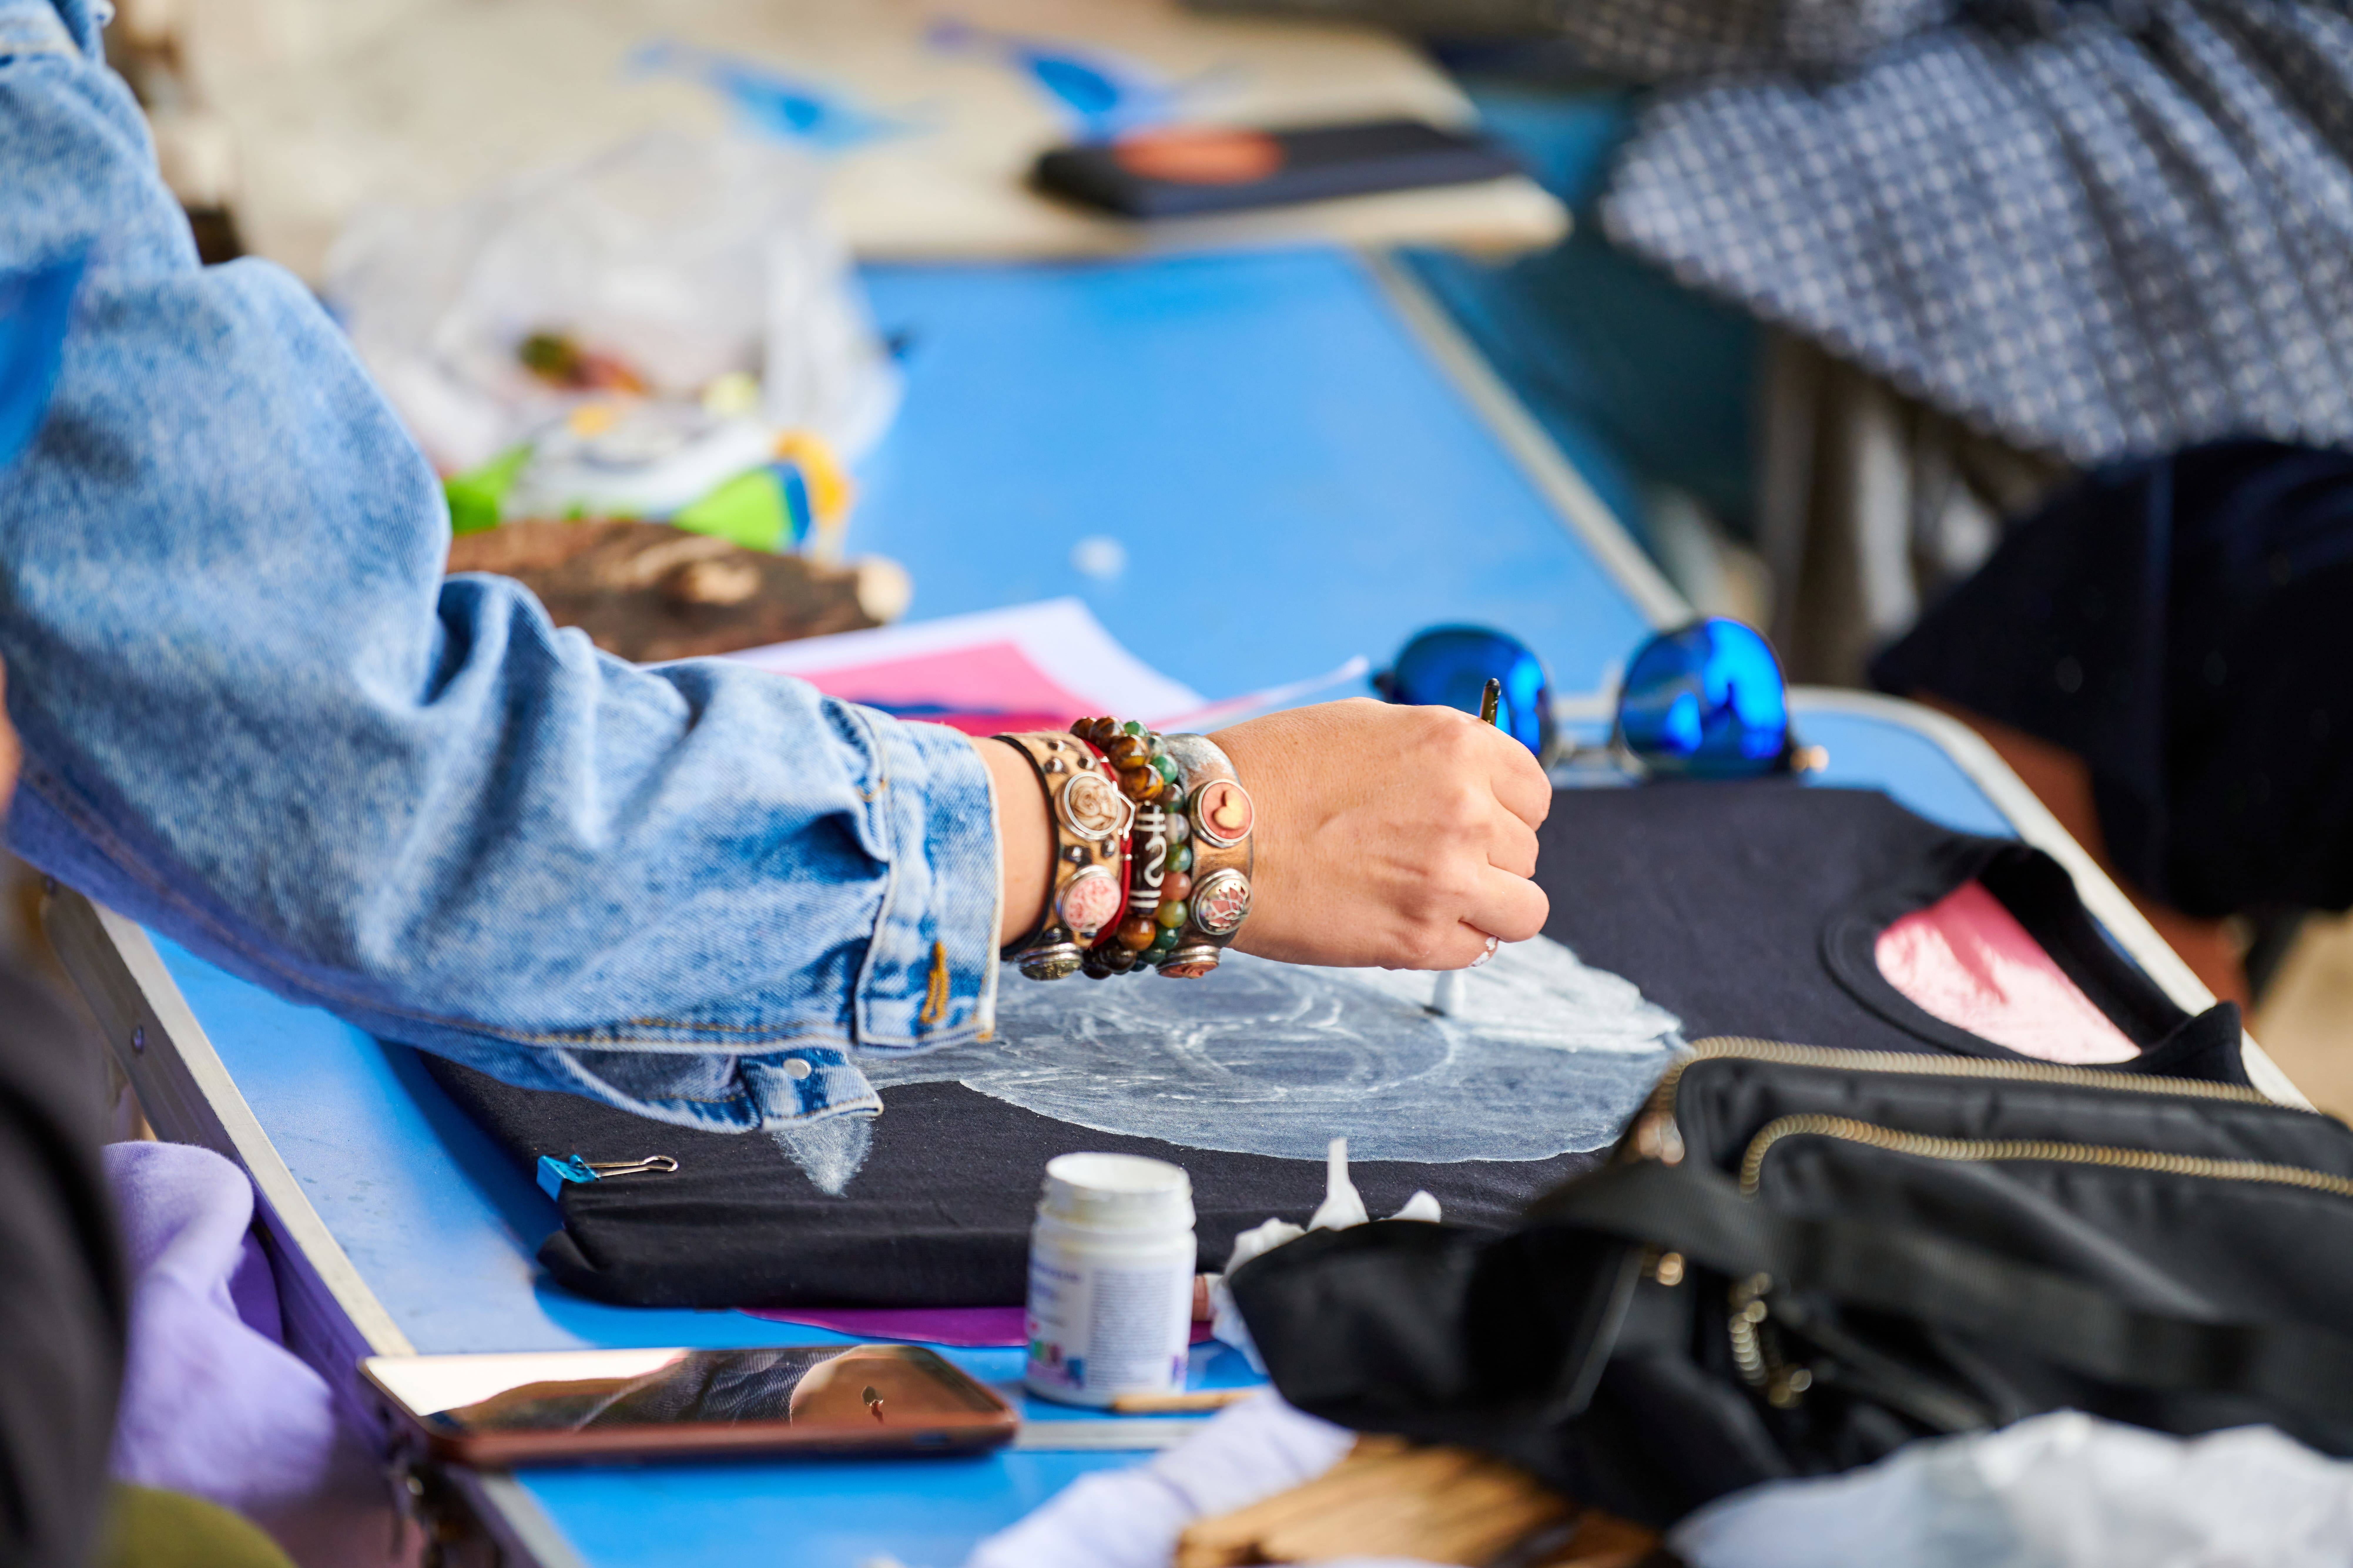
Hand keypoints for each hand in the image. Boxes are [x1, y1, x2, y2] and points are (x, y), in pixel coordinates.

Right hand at [1212, 698, 1549, 969]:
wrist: (1208, 832)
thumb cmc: (1272, 770)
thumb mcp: (1366, 727)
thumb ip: (1435, 754)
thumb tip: (1477, 783)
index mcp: (1457, 746)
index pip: (1534, 791)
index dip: (1503, 808)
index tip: (1472, 818)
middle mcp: (1467, 809)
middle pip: (1526, 850)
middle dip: (1487, 856)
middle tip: (1425, 856)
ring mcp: (1449, 878)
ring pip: (1524, 909)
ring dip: (1488, 906)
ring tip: (1432, 896)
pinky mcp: (1420, 938)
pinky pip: (1478, 949)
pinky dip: (1450, 940)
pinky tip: (1402, 919)